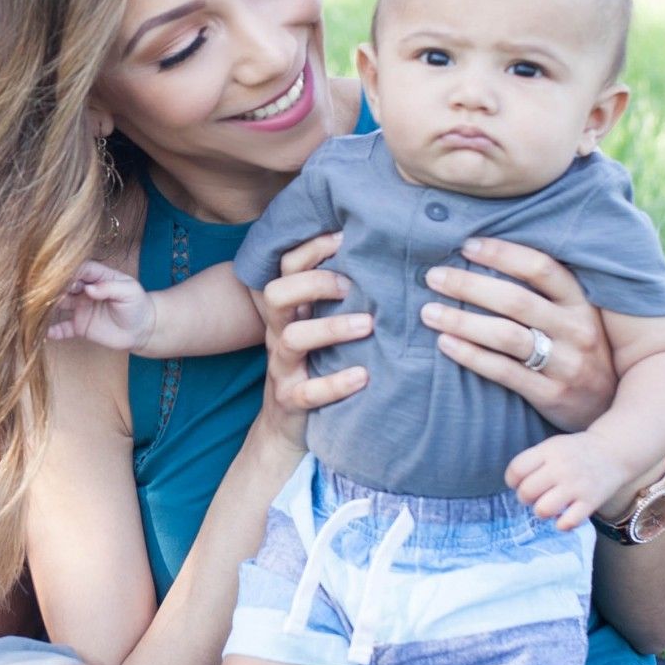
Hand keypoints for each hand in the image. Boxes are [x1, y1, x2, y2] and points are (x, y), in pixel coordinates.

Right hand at [48, 260, 154, 349]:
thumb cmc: (137, 305)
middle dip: (56, 286)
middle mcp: (85, 290)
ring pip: (60, 304)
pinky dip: (54, 330)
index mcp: (98, 277)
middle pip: (66, 285)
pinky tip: (46, 332)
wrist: (141, 330)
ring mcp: (81, 308)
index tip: (63, 276)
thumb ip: (109, 287)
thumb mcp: (129, 292)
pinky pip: (64, 328)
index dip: (71, 271)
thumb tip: (89, 289)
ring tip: (39, 306)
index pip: (81, 269)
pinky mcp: (80, 326)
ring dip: (50, 304)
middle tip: (48, 291)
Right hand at [256, 231, 371, 445]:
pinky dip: (336, 383)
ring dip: (331, 328)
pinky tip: (363, 376)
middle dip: (315, 283)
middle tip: (353, 285)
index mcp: (289, 312)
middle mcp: (279, 333)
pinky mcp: (291, 401)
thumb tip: (387, 261)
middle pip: (277, 294)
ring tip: (368, 325)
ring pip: (293, 339)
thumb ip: (340, 301)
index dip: (313, 247)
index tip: (348, 236)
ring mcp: (282, 368)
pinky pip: (308, 391)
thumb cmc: (316, 367)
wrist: (287, 428)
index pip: (288, 266)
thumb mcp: (320, 329)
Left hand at [420, 236, 616, 431]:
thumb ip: (545, 293)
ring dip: (463, 321)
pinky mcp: (551, 394)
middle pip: (516, 301)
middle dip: (470, 285)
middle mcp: (577, 330)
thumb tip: (486, 257)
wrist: (610, 407)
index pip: (541, 268)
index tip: (467, 245)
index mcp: (581, 303)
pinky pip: (504, 371)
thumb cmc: (579, 351)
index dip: (503, 253)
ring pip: (507, 337)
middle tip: (433, 276)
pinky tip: (445, 344)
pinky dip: (471, 356)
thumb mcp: (576, 317)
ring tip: (428, 312)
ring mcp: (566, 364)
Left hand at [506, 431, 633, 533]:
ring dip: (540, 511)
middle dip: (524, 498)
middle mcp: (561, 468)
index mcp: (549, 451)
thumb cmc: (576, 451)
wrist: (614, 451)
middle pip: (527, 492)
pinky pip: (568, 522)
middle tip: (533, 496)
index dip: (512, 480)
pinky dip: (561, 524)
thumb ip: (534, 461)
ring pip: (543, 510)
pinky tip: (563, 516)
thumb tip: (514, 485)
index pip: (516, 469)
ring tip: (546, 506)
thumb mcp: (553, 446)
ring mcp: (576, 486)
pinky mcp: (590, 502)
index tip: (517, 483)